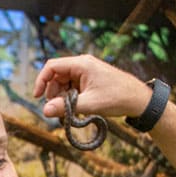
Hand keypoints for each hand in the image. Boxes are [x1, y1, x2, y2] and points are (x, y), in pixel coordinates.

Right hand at [33, 54, 151, 120]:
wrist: (138, 100)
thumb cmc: (117, 98)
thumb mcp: (89, 104)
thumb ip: (65, 107)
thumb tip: (45, 111)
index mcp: (81, 64)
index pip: (52, 66)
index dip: (41, 81)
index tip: (37, 97)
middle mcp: (82, 65)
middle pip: (56, 77)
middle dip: (52, 93)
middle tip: (56, 110)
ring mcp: (86, 72)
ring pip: (63, 83)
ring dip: (61, 98)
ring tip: (67, 112)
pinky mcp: (90, 80)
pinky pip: (72, 87)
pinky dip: (69, 98)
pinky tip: (75, 109)